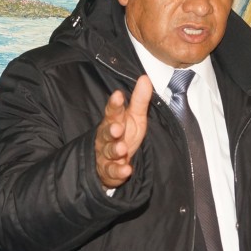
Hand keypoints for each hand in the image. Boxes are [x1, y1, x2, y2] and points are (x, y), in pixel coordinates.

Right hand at [94, 75, 152, 189]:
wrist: (114, 161)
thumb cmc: (125, 135)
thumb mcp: (135, 117)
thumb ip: (139, 100)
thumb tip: (145, 78)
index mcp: (113, 121)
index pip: (112, 111)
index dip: (114, 104)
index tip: (118, 95)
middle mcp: (106, 137)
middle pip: (106, 132)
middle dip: (111, 130)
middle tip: (117, 128)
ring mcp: (106, 154)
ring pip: (108, 151)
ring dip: (114, 150)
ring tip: (122, 149)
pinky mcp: (108, 171)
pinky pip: (111, 172)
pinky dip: (118, 171)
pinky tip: (126, 170)